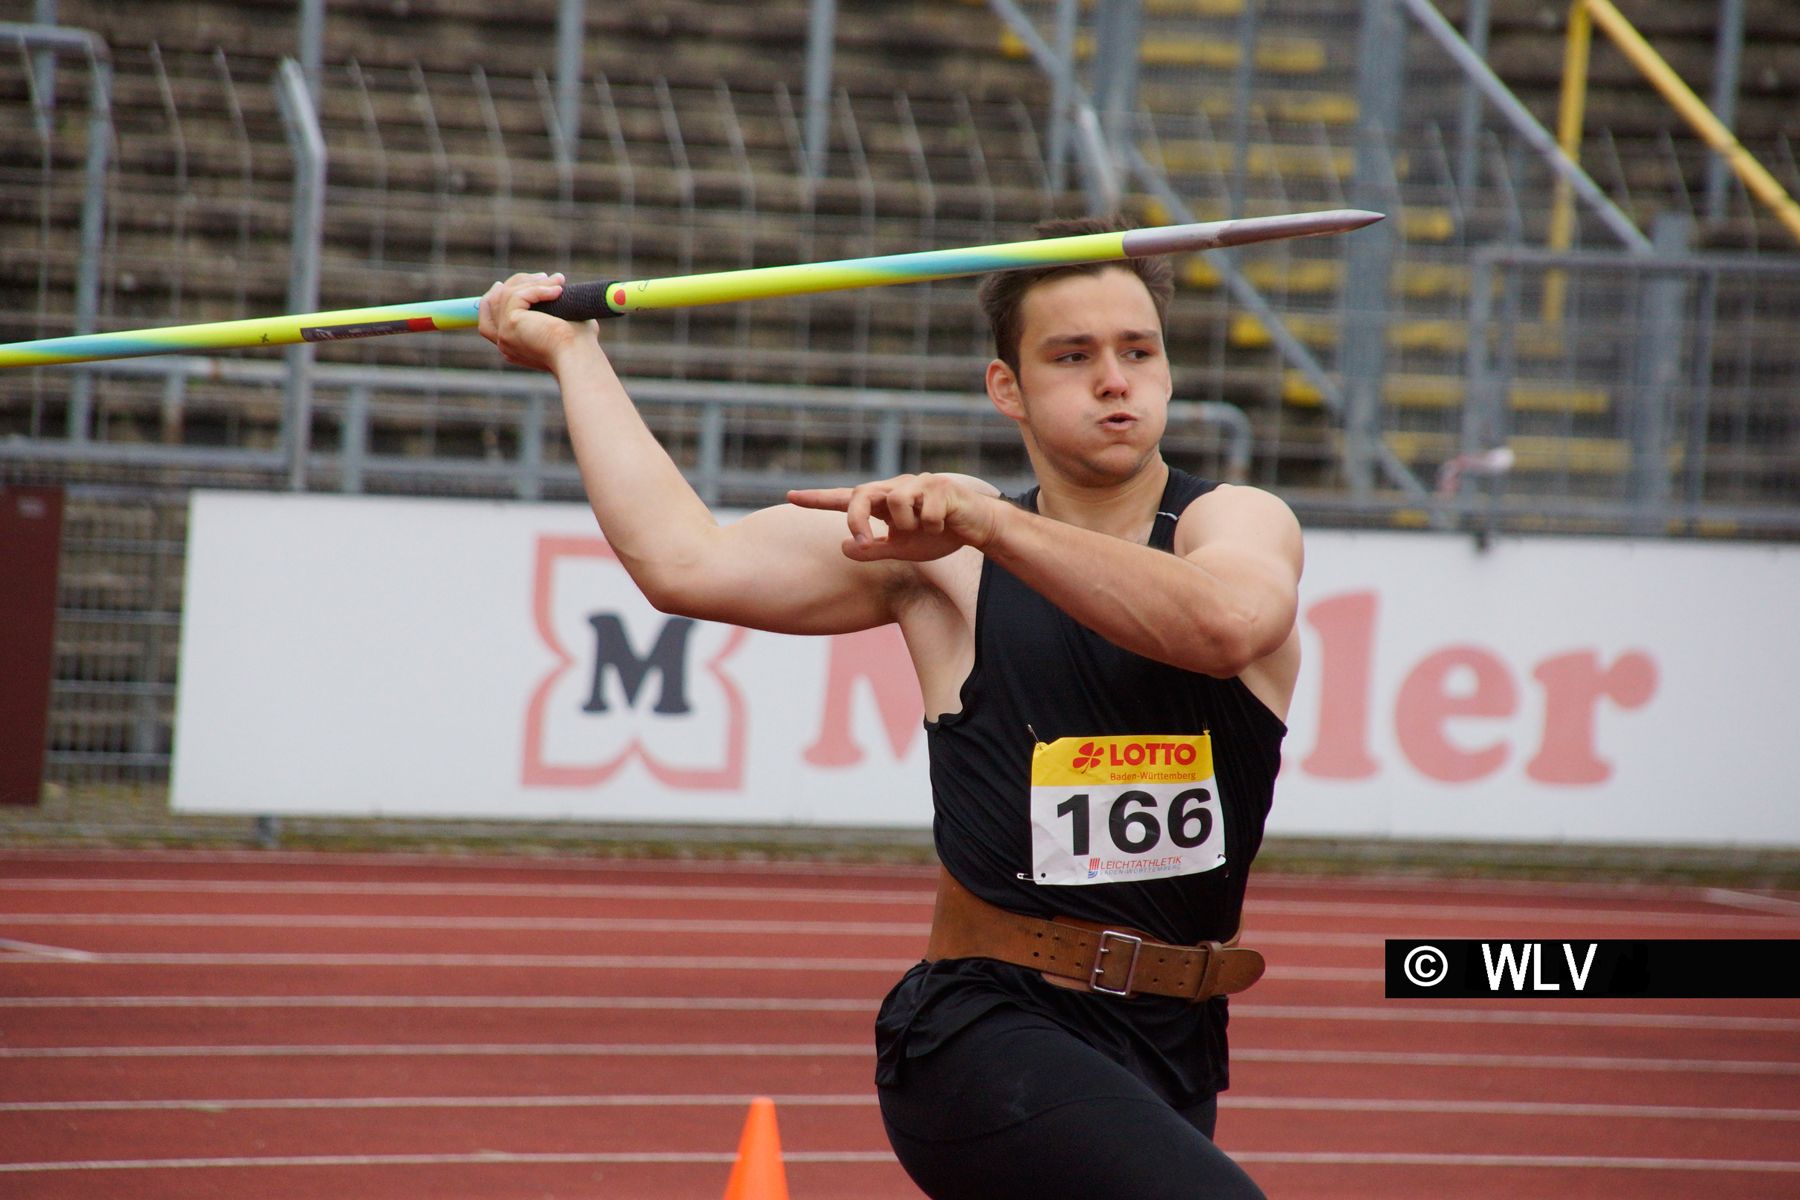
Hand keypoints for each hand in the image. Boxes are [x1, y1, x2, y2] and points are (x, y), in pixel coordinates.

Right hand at [477, 272, 598, 373]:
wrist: (579, 357)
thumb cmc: (579, 345)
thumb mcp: (561, 324)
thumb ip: (551, 310)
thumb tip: (556, 289)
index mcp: (514, 346)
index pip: (489, 320)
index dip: (494, 298)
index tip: (510, 282)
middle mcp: (504, 342)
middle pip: (492, 303)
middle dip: (514, 284)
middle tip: (543, 277)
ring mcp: (504, 333)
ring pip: (508, 294)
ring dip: (535, 283)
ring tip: (560, 281)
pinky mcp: (511, 322)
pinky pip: (518, 295)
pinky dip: (539, 289)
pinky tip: (559, 290)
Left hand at [788, 473, 1004, 561]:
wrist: (976, 527)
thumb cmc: (938, 534)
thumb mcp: (901, 549)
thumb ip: (872, 549)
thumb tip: (843, 547)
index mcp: (883, 502)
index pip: (846, 499)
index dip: (818, 499)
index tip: (790, 497)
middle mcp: (895, 488)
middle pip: (862, 495)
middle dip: (858, 520)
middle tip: (864, 543)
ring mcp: (917, 484)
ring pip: (895, 503)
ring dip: (908, 527)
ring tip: (925, 530)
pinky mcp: (939, 487)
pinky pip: (924, 512)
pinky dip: (932, 526)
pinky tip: (944, 525)